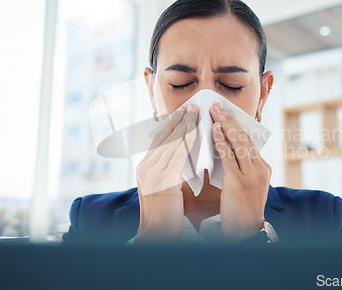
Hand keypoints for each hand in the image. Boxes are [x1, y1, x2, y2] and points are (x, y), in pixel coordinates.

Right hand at [134, 104, 197, 242]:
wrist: (155, 236)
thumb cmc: (164, 214)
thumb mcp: (163, 188)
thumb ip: (169, 170)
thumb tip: (182, 157)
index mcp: (144, 168)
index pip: (158, 140)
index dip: (170, 125)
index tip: (182, 112)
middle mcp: (146, 168)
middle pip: (163, 137)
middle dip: (178, 120)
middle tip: (190, 105)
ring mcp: (152, 174)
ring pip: (170, 143)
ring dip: (184, 125)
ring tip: (195, 112)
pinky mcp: (163, 182)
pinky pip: (177, 157)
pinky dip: (187, 142)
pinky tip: (196, 132)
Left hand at [210, 103, 271, 241]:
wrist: (245, 232)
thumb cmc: (241, 209)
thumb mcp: (245, 185)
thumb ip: (239, 167)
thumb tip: (223, 149)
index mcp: (263, 168)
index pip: (250, 141)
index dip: (236, 125)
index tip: (225, 112)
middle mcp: (260, 168)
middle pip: (245, 137)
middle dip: (230, 119)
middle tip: (217, 105)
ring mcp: (251, 175)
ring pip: (239, 143)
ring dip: (225, 124)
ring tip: (214, 110)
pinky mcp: (239, 182)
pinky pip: (229, 156)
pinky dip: (222, 141)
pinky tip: (214, 130)